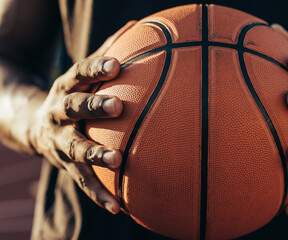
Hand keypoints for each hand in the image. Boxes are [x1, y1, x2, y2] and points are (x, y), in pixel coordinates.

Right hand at [29, 21, 136, 213]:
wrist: (31, 125)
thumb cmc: (70, 96)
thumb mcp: (81, 75)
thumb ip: (107, 52)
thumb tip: (138, 25)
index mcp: (66, 88)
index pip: (80, 73)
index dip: (97, 68)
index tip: (117, 64)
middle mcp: (59, 113)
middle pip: (73, 108)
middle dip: (93, 106)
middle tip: (117, 106)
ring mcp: (59, 141)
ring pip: (75, 148)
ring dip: (95, 154)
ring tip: (117, 161)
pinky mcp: (63, 165)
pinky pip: (82, 181)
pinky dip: (98, 194)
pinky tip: (118, 207)